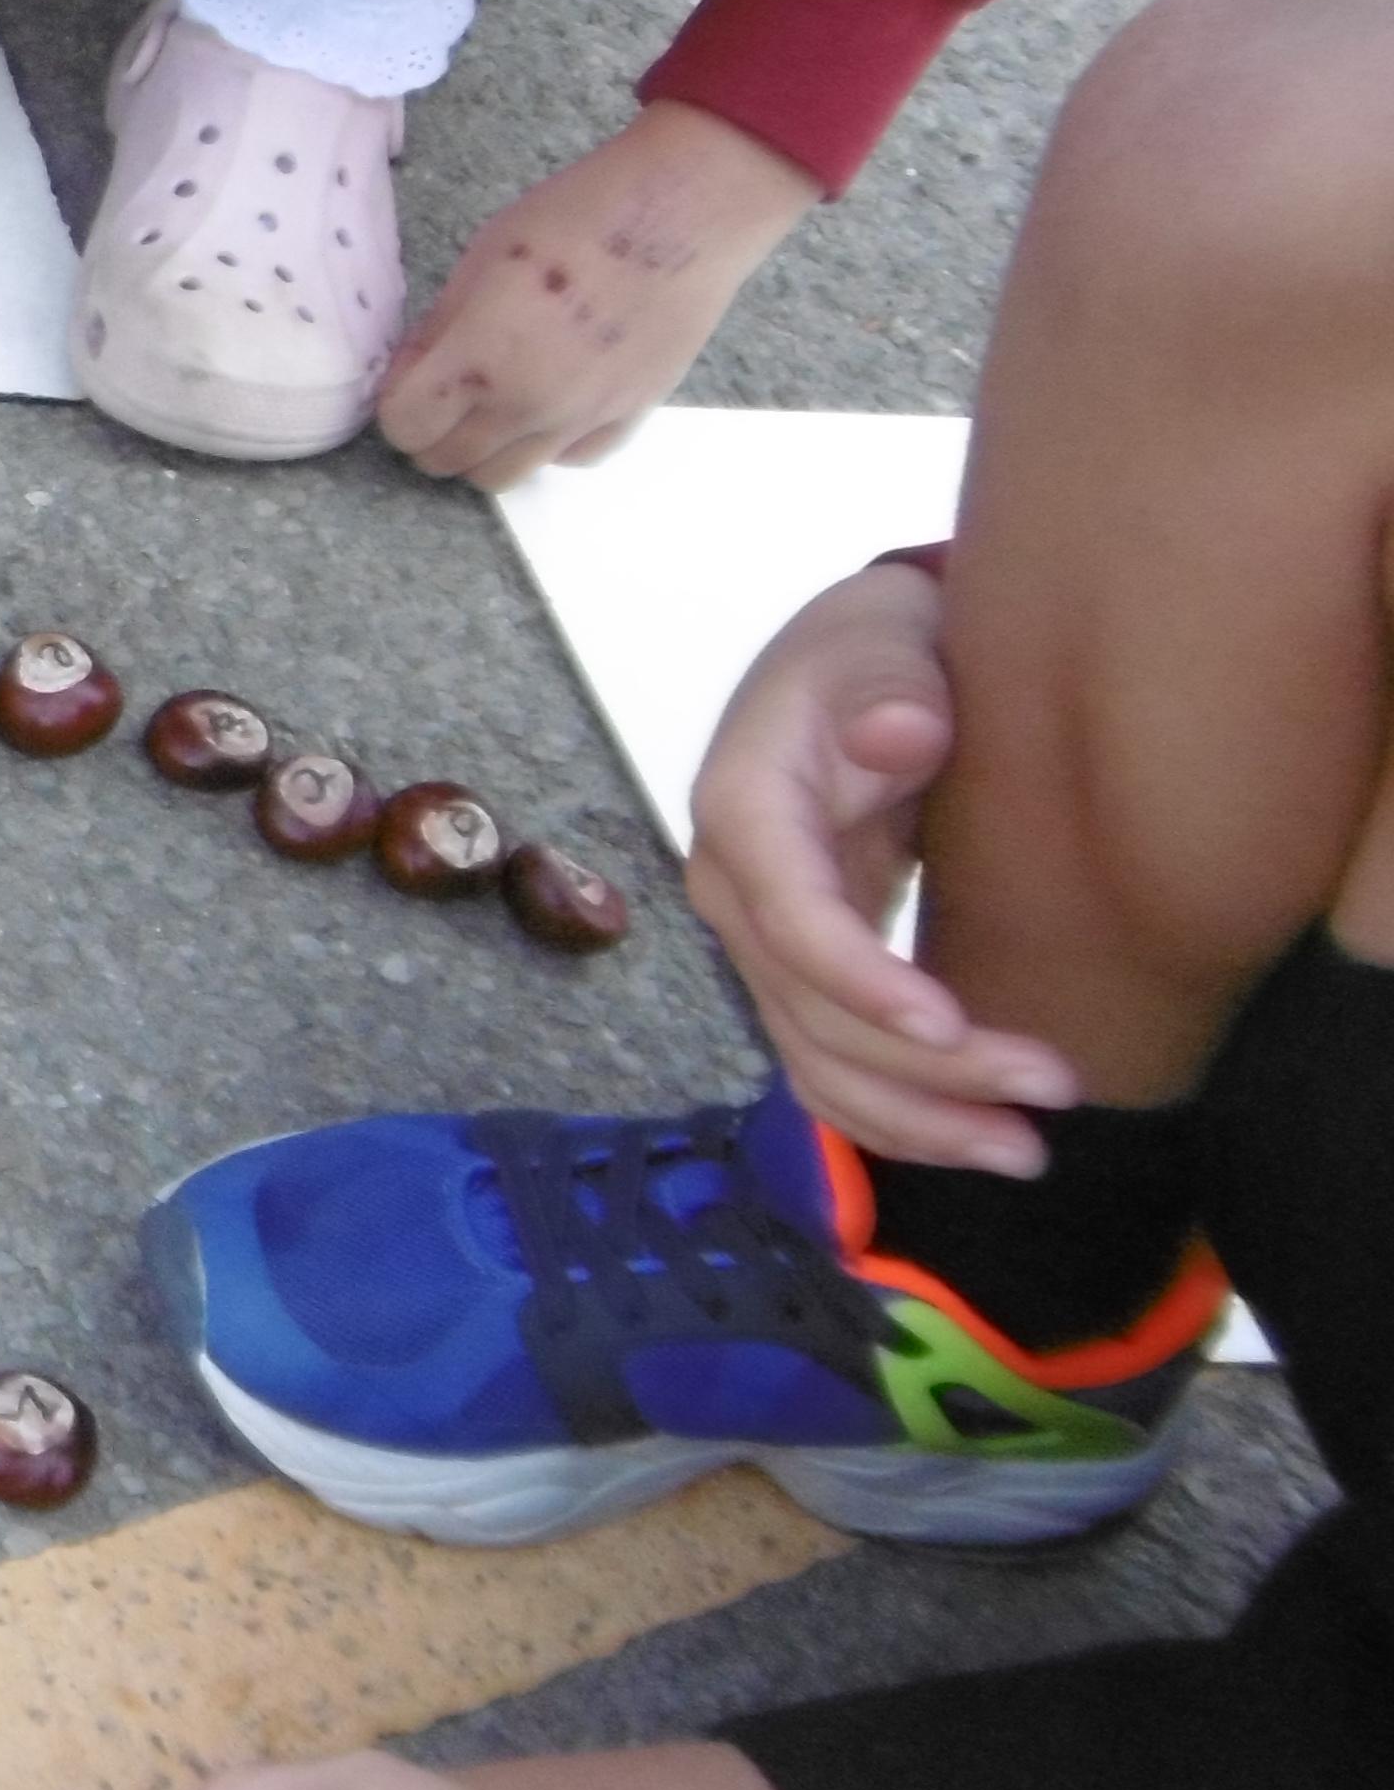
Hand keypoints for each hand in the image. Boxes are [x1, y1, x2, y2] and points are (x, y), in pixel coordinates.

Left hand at [377, 103, 819, 488]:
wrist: (683, 211)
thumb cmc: (577, 216)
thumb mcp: (481, 258)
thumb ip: (440, 327)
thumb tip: (412, 371)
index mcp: (480, 360)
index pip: (405, 427)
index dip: (395, 404)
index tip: (408, 377)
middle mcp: (529, 406)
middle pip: (449, 462)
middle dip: (431, 432)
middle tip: (441, 392)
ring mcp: (582, 418)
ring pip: (504, 477)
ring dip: (483, 449)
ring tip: (491, 402)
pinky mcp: (630, 416)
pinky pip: (570, 460)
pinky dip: (548, 444)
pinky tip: (549, 403)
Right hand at [685, 558, 1079, 1171]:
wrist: (856, 674)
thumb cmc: (878, 650)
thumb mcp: (881, 639)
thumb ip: (889, 684)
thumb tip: (899, 736)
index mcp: (744, 807)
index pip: (789, 914)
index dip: (860, 980)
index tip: (950, 1023)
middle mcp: (736, 889)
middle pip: (810, 1012)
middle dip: (925, 1069)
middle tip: (1054, 1091)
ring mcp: (764, 942)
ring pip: (815, 1062)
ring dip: (913, 1119)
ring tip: (1025, 1150)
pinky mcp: (802, 975)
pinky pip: (830, 1067)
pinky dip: (895, 1117)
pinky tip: (976, 1137)